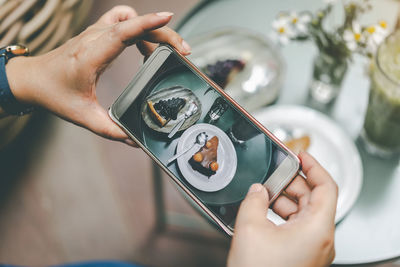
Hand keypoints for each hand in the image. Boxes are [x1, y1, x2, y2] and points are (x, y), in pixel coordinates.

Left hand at [5, 6, 190, 145]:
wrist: (33, 78)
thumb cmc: (54, 93)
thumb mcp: (83, 116)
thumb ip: (111, 129)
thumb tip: (134, 139)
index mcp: (91, 56)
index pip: (123, 32)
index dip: (147, 24)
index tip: (168, 18)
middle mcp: (94, 39)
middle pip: (135, 25)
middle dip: (164, 35)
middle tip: (182, 52)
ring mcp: (95, 32)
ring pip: (131, 20)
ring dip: (153, 30)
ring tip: (166, 51)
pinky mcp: (97, 32)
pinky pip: (121, 17)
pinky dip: (138, 24)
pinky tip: (144, 39)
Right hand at [228, 152, 337, 266]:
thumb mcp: (250, 228)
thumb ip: (253, 200)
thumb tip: (256, 190)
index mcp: (317, 229)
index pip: (327, 186)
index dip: (314, 166)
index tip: (301, 155)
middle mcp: (321, 239)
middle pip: (314, 198)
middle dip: (292, 182)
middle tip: (273, 173)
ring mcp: (313, 248)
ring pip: (304, 212)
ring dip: (284, 199)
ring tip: (263, 192)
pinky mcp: (302, 254)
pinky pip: (297, 226)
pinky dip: (282, 214)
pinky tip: (264, 210)